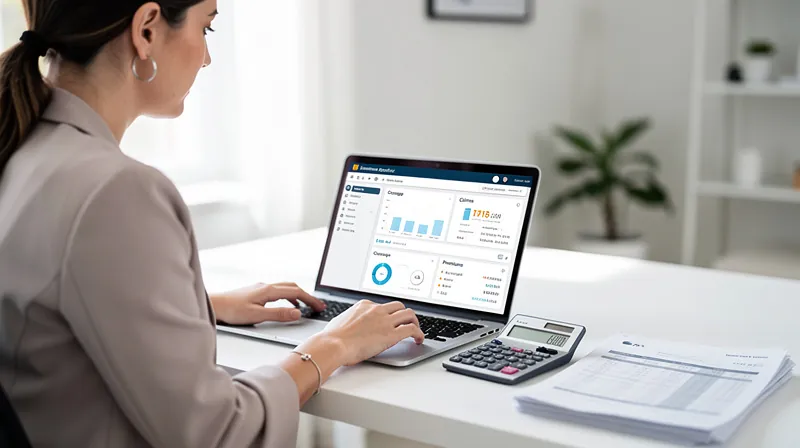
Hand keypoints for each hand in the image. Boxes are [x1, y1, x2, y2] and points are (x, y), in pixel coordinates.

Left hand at [211, 282, 325, 325]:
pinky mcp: (256, 292)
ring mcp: (261, 288)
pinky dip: (287, 297)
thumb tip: (297, 313)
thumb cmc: (231, 310)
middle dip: (307, 296)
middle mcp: (266, 286)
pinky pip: (278, 291)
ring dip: (298, 295)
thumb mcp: (257, 315)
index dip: (310, 300)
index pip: (296, 293)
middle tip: (317, 305)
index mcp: (269, 290)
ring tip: (306, 306)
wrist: (214, 304)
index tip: (320, 306)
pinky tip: (286, 305)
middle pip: (293, 287)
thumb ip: (278, 314)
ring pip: (285, 288)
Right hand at [315, 300, 424, 365]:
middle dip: (404, 314)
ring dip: (414, 322)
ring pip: (409, 314)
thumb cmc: (332, 337)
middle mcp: (377, 310)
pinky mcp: (391, 334)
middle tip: (406, 323)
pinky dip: (419, 333)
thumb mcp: (340, 321)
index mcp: (364, 306)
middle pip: (399, 306)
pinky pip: (412, 330)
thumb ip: (349, 320)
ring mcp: (385, 321)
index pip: (382, 306)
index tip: (390, 320)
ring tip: (416, 331)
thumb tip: (347, 324)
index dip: (388, 314)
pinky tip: (419, 339)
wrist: (333, 344)